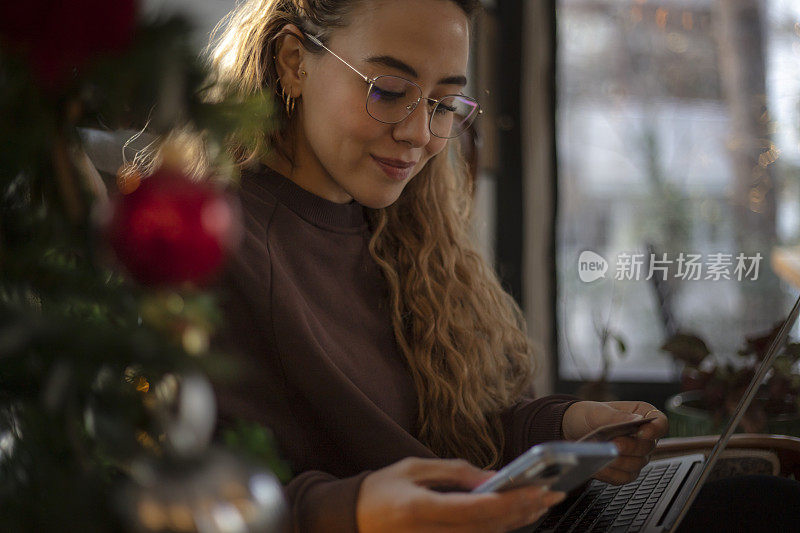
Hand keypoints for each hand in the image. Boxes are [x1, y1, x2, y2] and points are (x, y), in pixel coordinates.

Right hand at [356, 457, 566, 532]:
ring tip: (542, 502)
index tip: (538, 489)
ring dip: (517, 521)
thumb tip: (493, 477)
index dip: (510, 501)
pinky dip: (499, 528)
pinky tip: (516, 515)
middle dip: (523, 511)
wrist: (351, 520)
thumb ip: (454, 472)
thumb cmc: (381, 489)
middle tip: (553, 493)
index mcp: (419, 509)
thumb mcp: (413, 468)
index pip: (475, 510)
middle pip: (488, 529)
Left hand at [562, 401, 668, 484]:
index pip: (660, 423)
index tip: (642, 432)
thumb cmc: (588, 416)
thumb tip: (636, 420)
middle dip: (630, 447)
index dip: (655, 429)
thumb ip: (616, 416)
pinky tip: (596, 466)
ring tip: (601, 454)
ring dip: (618, 461)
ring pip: (636, 464)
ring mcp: (636, 456)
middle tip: (615, 444)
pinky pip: (623, 477)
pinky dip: (609, 473)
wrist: (571, 430)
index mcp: (642, 415)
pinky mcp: (625, 471)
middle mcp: (643, 438)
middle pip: (648, 447)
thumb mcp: (598, 411)